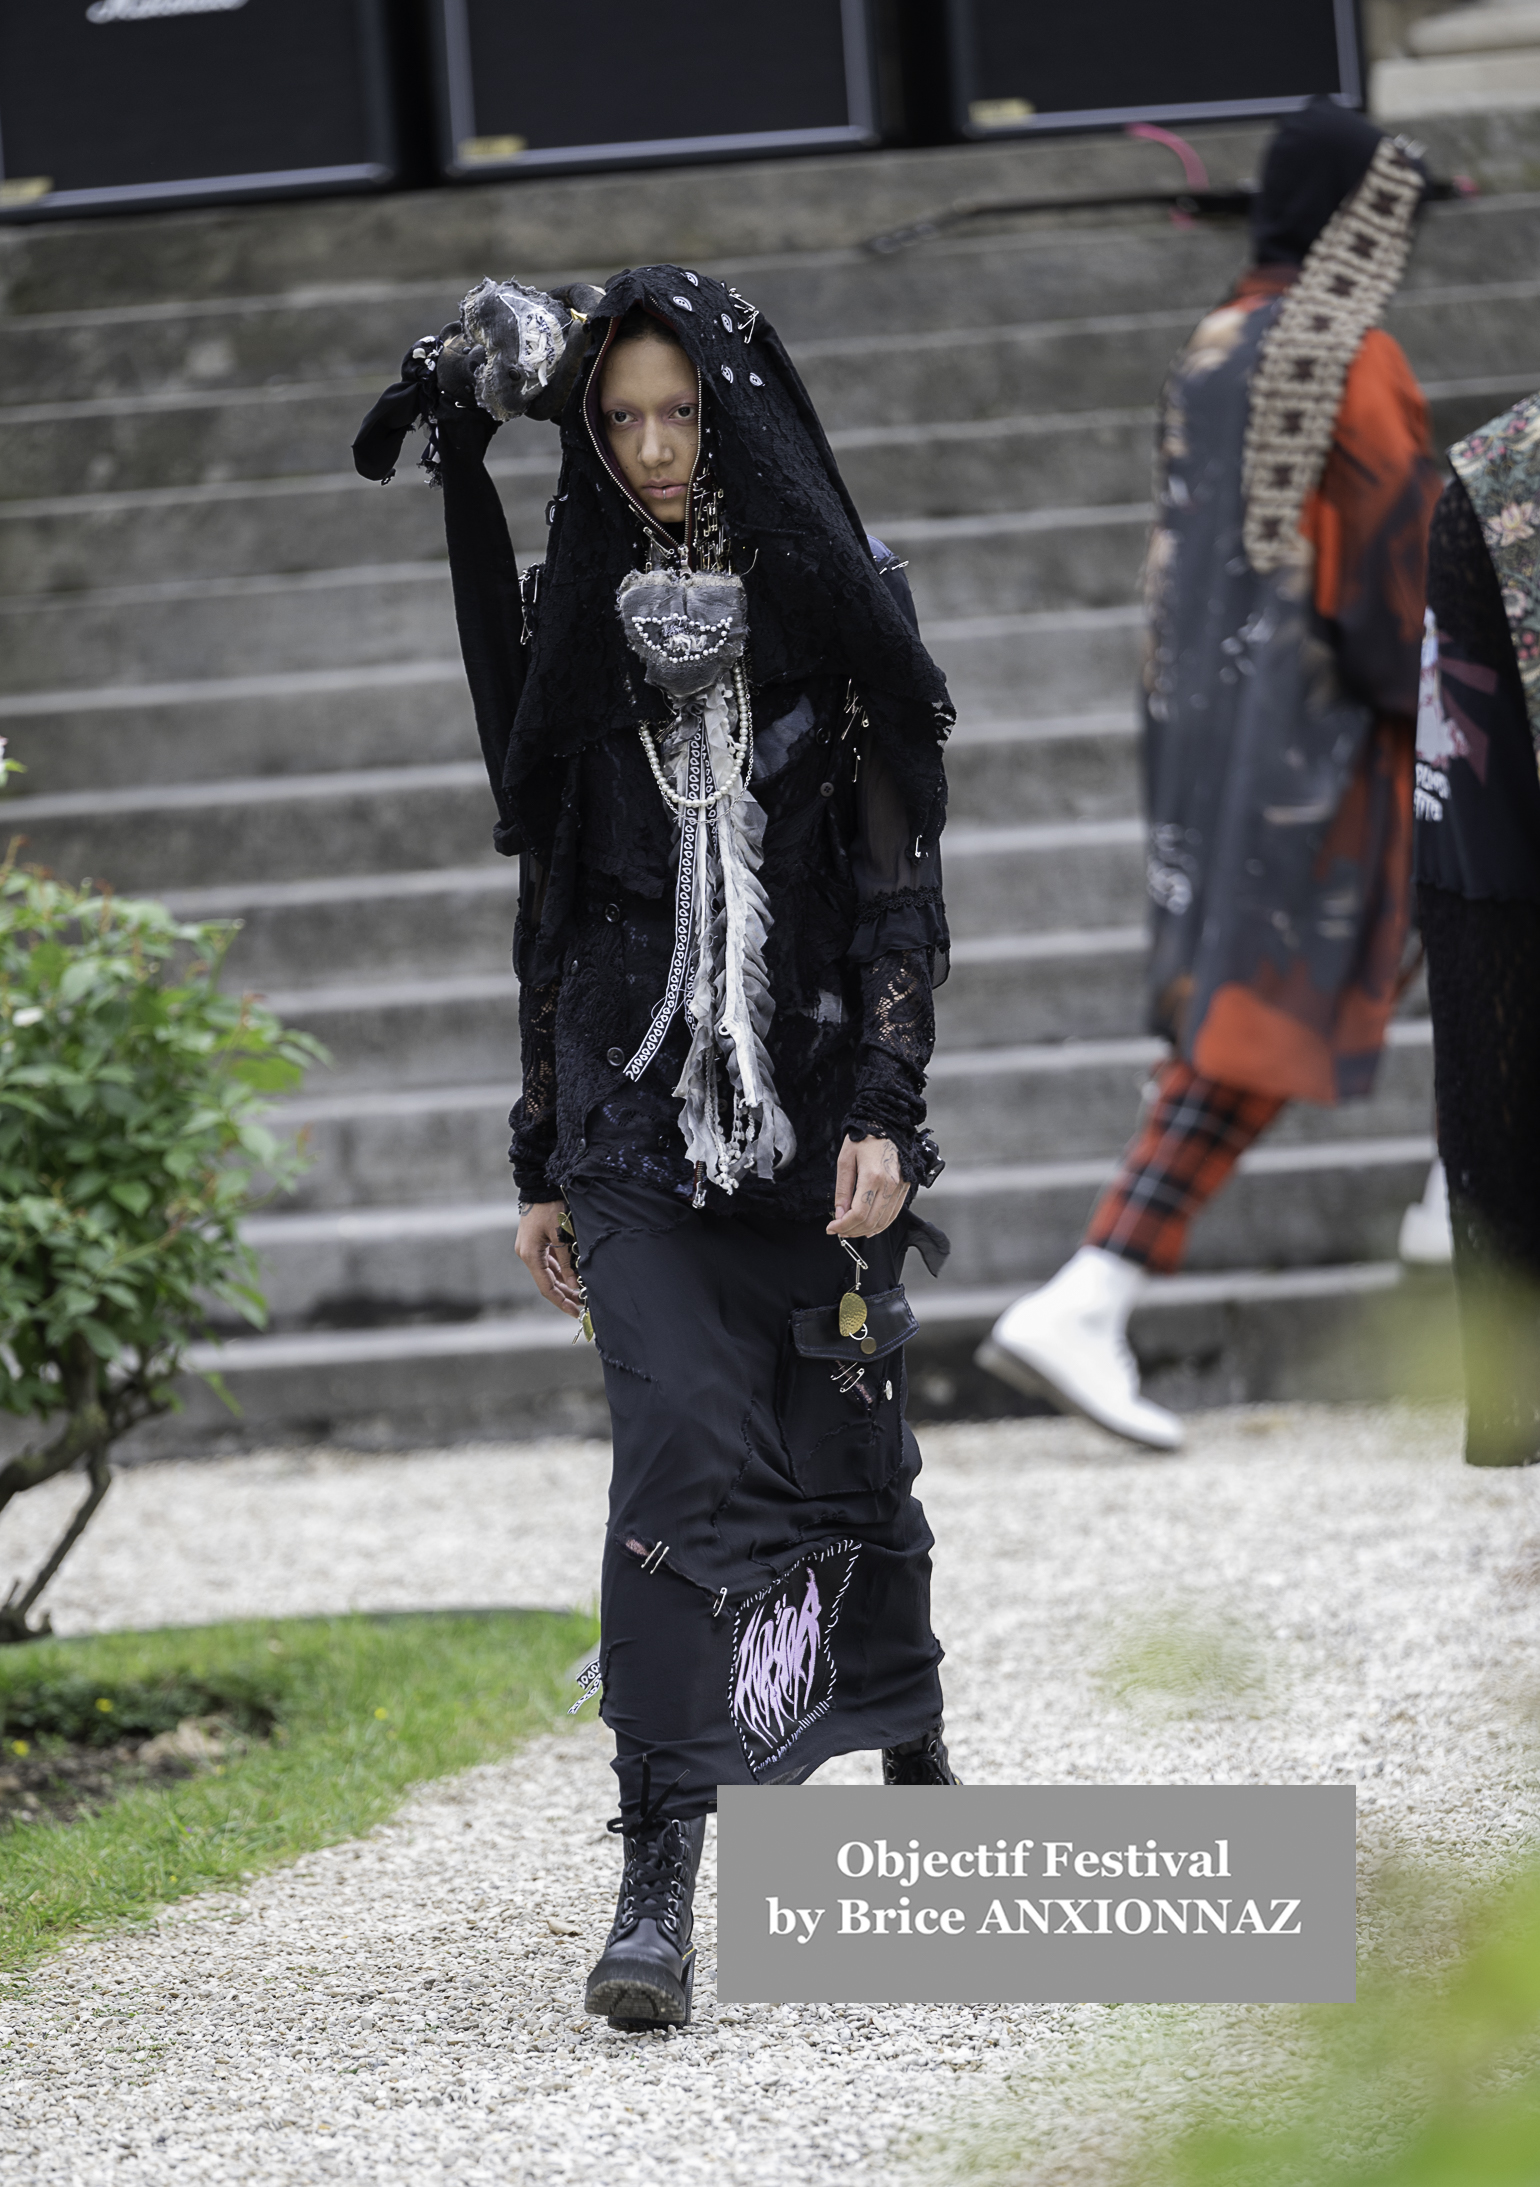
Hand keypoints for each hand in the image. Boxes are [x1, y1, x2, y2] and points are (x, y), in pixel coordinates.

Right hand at [516, 1200, 582, 1317]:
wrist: (539, 1185)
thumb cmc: (550, 1207)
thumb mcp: (561, 1235)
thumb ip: (568, 1261)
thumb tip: (575, 1284)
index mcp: (530, 1255)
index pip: (546, 1287)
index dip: (561, 1301)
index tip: (575, 1312)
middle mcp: (527, 1254)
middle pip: (547, 1283)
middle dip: (564, 1295)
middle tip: (582, 1307)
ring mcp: (530, 1249)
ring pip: (549, 1273)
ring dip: (563, 1284)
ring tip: (581, 1295)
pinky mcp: (536, 1243)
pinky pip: (549, 1262)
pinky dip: (561, 1271)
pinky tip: (573, 1278)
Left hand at [827, 1135, 908, 1238]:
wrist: (886, 1124)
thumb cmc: (864, 1138)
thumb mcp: (845, 1161)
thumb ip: (842, 1191)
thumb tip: (839, 1215)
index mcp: (873, 1176)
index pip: (858, 1213)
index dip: (843, 1225)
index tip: (831, 1228)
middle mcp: (890, 1184)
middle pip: (871, 1221)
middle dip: (852, 1230)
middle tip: (838, 1230)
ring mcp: (900, 1187)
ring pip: (884, 1221)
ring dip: (865, 1230)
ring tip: (851, 1230)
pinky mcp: (905, 1187)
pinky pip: (894, 1214)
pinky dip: (881, 1225)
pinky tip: (869, 1227)